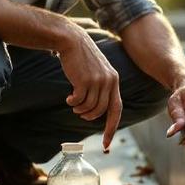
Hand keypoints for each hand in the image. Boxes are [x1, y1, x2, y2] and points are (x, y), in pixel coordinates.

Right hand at [57, 26, 122, 149]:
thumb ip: (101, 88)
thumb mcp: (97, 72)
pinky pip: (79, 101)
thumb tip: (97, 112)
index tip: (106, 144)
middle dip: (89, 117)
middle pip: (101, 111)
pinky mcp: (85, 80)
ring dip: (80, 109)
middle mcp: (109, 81)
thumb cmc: (82, 59)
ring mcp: (98, 81)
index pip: (116, 109)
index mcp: (114, 81)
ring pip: (89, 107)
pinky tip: (68, 97)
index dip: (111, 128)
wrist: (72, 40)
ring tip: (74, 103)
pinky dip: (73, 103)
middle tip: (80, 114)